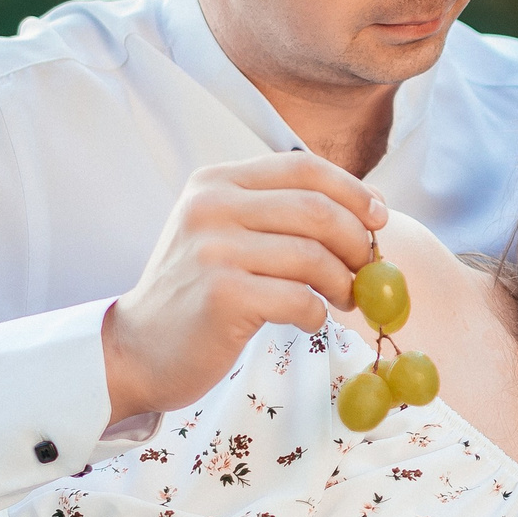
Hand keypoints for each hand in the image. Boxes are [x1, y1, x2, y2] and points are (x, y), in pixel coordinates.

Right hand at [102, 153, 386, 418]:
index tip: (379, 218)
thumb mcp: (225, 232)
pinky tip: (308, 320)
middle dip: (356, 243)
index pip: (304, 168)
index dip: (353, 191)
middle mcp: (211, 206)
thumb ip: (278, 213)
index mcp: (216, 181)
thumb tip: (367, 210)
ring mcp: (214, 250)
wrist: (137, 349)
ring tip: (344, 300)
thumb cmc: (197, 292)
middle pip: (317, 210)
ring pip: (314, 257)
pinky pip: (299, 299)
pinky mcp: (222, 296)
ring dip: (344, 283)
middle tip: (368, 271)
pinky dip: (317, 313)